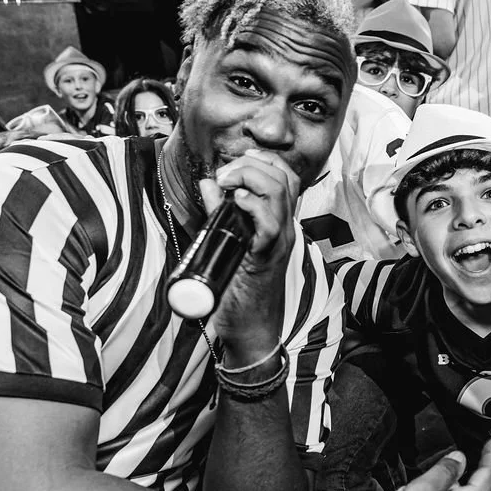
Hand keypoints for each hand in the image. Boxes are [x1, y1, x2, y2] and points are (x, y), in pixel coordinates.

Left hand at [199, 149, 300, 355]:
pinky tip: (236, 201)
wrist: (250, 330)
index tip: (234, 164)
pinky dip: (253, 206)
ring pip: (280, 192)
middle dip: (251, 163)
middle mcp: (283, 229)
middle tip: (224, 173)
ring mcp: (279, 242)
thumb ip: (218, 211)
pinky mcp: (267, 258)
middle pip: (283, 177)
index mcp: (276, 222)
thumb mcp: (226, 240)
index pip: (283, 176)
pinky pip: (270, 224)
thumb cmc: (240, 290)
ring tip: (227, 182)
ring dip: (250, 177)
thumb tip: (207, 183)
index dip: (261, 160)